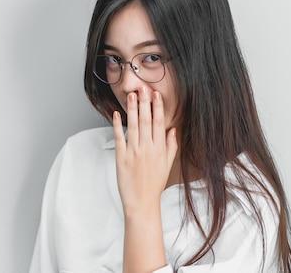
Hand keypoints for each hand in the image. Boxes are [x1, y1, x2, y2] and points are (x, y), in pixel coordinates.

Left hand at [114, 86, 177, 216]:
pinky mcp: (122, 157)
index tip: (156, 94)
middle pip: (146, 120)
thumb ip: (171, 146)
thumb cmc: (155, 184)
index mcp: (160, 149)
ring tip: (131, 95)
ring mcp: (134, 152)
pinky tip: (117, 114)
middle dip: (144, 102)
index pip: (159, 123)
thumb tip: (173, 129)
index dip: (157, 107)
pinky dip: (118, 125)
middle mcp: (148, 148)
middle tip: (142, 87)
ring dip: (132, 109)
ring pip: (133, 125)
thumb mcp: (167, 164)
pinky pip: (119, 138)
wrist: (142, 202)